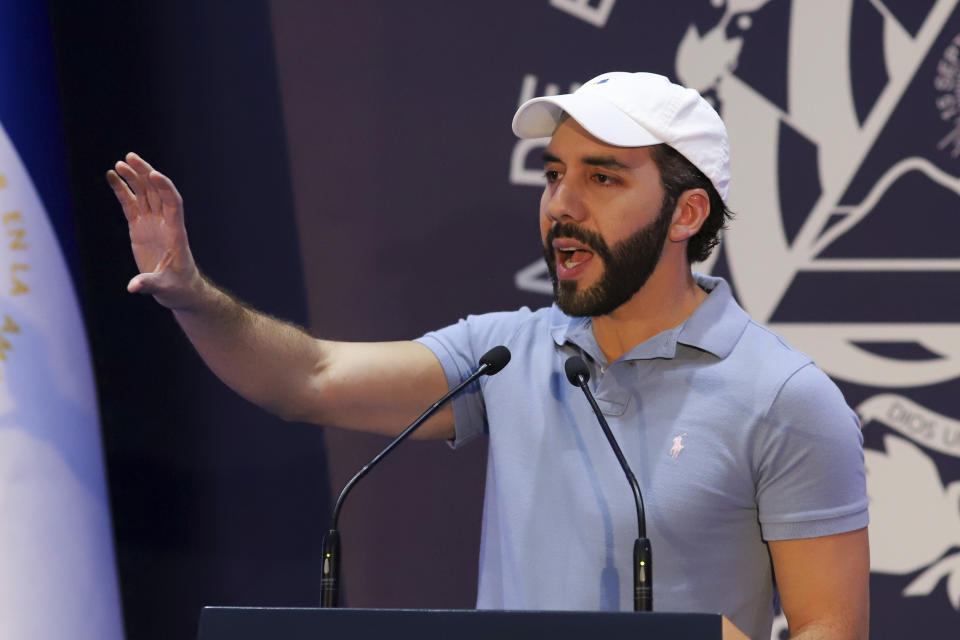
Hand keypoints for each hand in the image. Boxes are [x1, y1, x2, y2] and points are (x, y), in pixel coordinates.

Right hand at [107, 153, 202, 309]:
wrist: (179, 290)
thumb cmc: (178, 289)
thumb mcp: (164, 289)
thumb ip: (149, 285)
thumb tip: (133, 287)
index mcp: (176, 233)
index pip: (173, 204)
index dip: (165, 188)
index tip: (154, 175)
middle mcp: (164, 224)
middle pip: (157, 193)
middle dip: (145, 174)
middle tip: (130, 158)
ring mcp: (152, 224)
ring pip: (144, 194)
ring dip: (134, 178)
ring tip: (120, 164)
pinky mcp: (140, 228)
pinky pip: (131, 205)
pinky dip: (122, 190)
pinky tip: (112, 176)